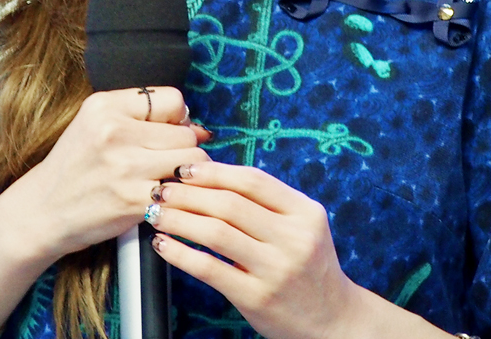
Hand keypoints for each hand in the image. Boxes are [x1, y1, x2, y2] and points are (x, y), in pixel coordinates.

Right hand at [13, 87, 211, 264]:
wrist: (42, 210)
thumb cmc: (74, 166)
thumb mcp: (94, 123)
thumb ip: (139, 115)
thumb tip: (196, 125)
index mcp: (106, 105)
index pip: (173, 99)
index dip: (178, 118)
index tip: (169, 132)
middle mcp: (115, 131)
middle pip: (185, 132)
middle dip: (185, 147)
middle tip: (169, 160)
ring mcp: (125, 167)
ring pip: (190, 161)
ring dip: (187, 173)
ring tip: (170, 178)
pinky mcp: (132, 200)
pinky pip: (179, 192)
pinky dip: (178, 196)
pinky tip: (163, 198)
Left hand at [147, 162, 361, 338]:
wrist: (333, 321)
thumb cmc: (308, 266)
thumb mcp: (303, 226)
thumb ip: (268, 203)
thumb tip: (211, 175)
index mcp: (305, 212)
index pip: (253, 180)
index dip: (214, 171)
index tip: (184, 169)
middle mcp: (293, 238)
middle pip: (230, 204)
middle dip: (189, 193)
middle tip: (162, 190)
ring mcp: (276, 270)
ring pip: (216, 233)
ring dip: (179, 219)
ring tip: (157, 213)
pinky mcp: (257, 298)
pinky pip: (210, 269)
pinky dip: (180, 254)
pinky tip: (164, 245)